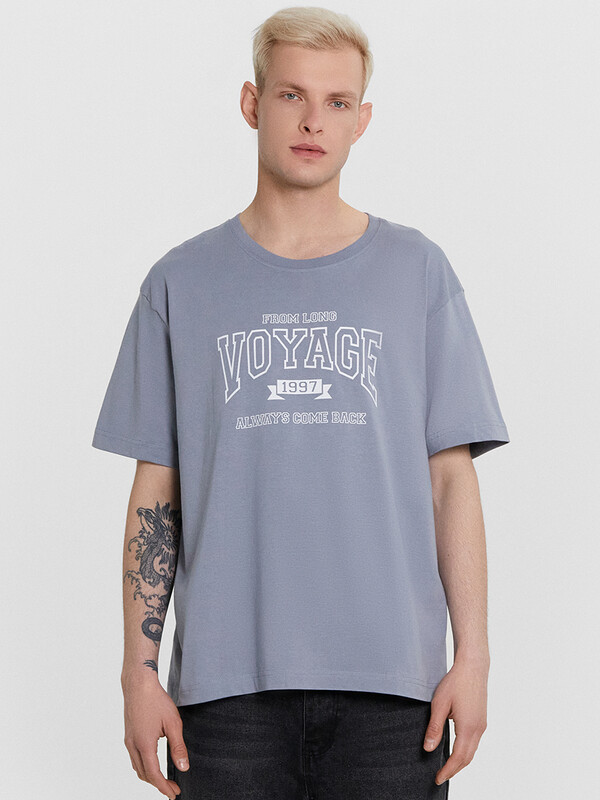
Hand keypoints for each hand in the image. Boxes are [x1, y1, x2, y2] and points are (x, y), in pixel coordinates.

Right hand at [123, 675, 189, 799]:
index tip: (174, 794)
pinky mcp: (128, 735)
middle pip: (144, 775)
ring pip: (138, 768)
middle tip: (173, 789)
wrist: (139, 684)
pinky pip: (135, 759)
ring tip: (165, 780)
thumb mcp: (173, 723)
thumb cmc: (157, 700)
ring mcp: (128, 741)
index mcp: (144, 744)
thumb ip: (178, 747)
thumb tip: (184, 768)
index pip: (154, 775)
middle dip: (159, 785)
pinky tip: (153, 764)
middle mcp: (133, 745)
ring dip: (150, 777)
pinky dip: (144, 767)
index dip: (164, 787)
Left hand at [423, 656, 488, 785]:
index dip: (448, 771)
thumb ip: (434, 728)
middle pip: (467, 758)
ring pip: (472, 751)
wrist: (473, 667)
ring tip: (447, 766)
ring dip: (460, 761)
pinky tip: (456, 750)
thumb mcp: (439, 704)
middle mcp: (478, 729)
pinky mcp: (482, 719)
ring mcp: (482, 724)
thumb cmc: (456, 682)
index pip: (458, 758)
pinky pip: (474, 742)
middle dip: (454, 770)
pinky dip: (465, 751)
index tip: (437, 778)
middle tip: (440, 776)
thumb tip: (428, 748)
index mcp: (468, 728)